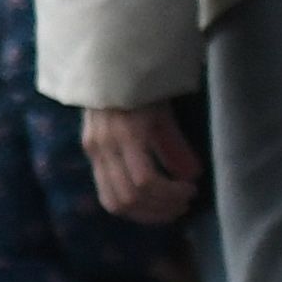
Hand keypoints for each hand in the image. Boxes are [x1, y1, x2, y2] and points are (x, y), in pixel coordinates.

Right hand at [83, 99, 206, 226]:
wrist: (104, 68)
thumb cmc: (139, 87)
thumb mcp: (162, 113)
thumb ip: (174, 145)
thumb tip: (189, 175)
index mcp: (125, 135)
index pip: (145, 181)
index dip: (171, 194)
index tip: (191, 190)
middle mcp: (103, 147)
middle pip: (128, 198)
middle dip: (160, 209)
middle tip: (183, 205)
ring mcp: (92, 152)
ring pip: (113, 202)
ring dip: (144, 213)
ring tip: (167, 208)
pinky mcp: (90, 154)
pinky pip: (106, 192)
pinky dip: (129, 205)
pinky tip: (148, 201)